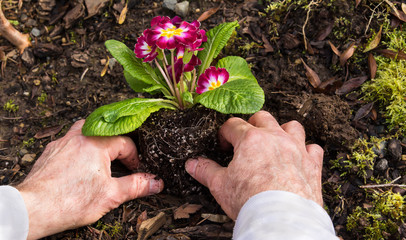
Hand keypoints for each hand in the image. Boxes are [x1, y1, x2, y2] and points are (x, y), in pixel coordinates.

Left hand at [16, 120, 162, 239]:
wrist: (35, 208)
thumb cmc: (69, 201)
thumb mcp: (111, 195)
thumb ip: (136, 186)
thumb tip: (155, 182)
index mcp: (97, 142)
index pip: (126, 143)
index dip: (135, 158)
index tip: (136, 170)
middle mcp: (80, 136)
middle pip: (107, 132)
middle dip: (118, 147)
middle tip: (123, 163)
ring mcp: (63, 141)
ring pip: (87, 131)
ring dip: (99, 142)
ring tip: (104, 159)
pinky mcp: (51, 151)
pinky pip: (71, 141)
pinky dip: (81, 148)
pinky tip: (82, 164)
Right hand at [185, 111, 322, 219]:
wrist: (281, 219)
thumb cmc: (250, 200)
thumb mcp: (220, 185)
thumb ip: (205, 171)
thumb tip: (192, 164)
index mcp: (250, 140)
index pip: (233, 125)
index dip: (225, 133)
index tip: (223, 145)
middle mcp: (275, 138)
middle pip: (262, 118)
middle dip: (252, 124)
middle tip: (246, 139)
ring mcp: (296, 149)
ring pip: (292, 126)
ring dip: (283, 130)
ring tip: (275, 141)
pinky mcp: (312, 164)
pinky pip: (313, 148)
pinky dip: (307, 150)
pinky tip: (299, 157)